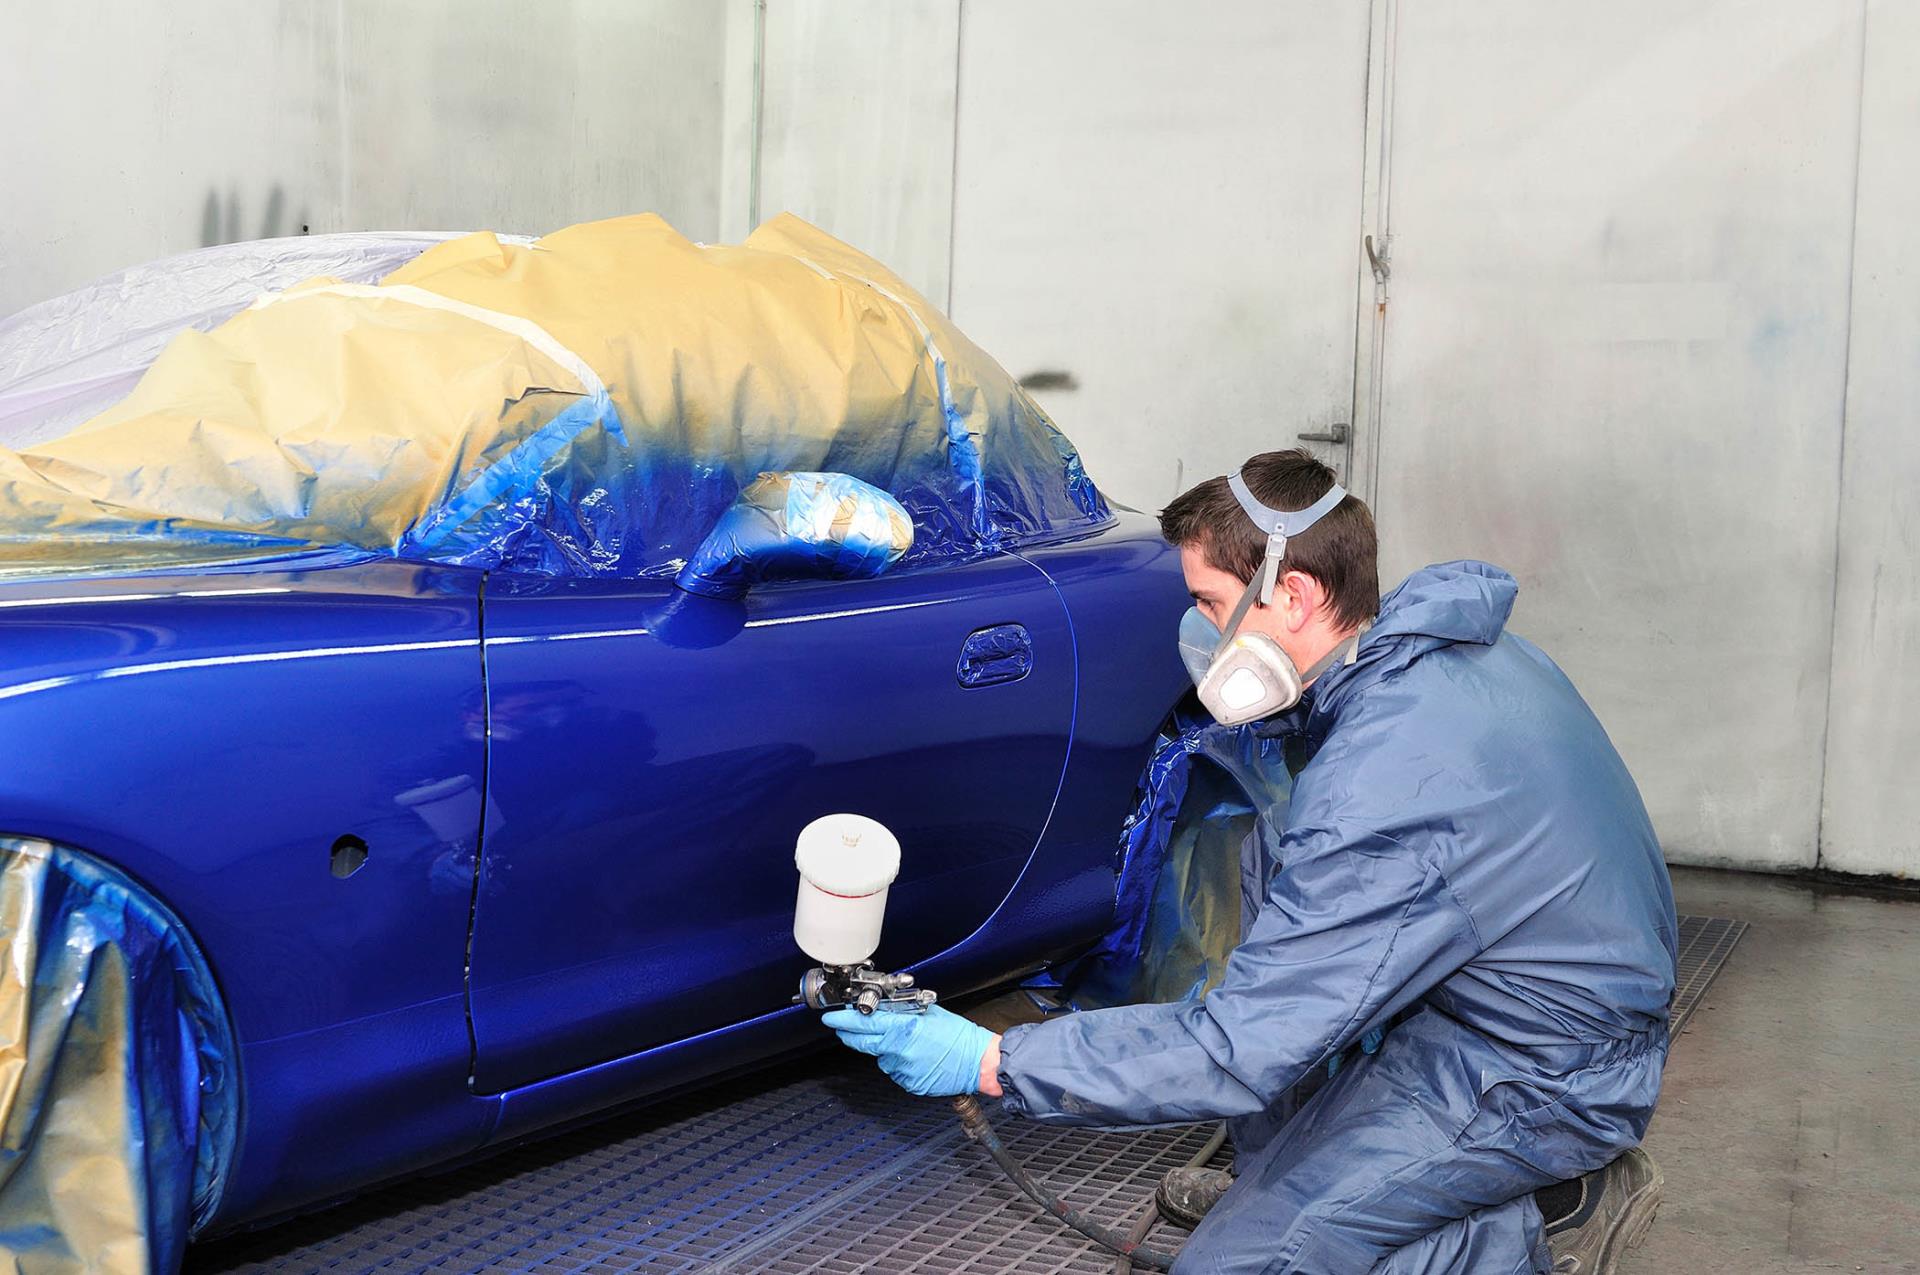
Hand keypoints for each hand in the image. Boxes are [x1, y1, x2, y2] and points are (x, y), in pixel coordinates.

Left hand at [822, 1004, 996, 1097]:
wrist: (977, 1062)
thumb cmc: (959, 1037)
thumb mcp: (929, 1013)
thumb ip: (902, 1012)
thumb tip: (882, 1008)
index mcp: (903, 1028)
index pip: (864, 1022)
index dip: (844, 1020)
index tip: (832, 1018)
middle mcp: (898, 1049)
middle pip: (863, 1043)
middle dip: (851, 1035)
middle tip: (844, 1029)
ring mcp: (902, 1069)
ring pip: (882, 1057)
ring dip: (886, 1050)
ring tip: (910, 1044)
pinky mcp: (908, 1083)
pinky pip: (895, 1070)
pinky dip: (901, 1063)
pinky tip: (917, 1058)